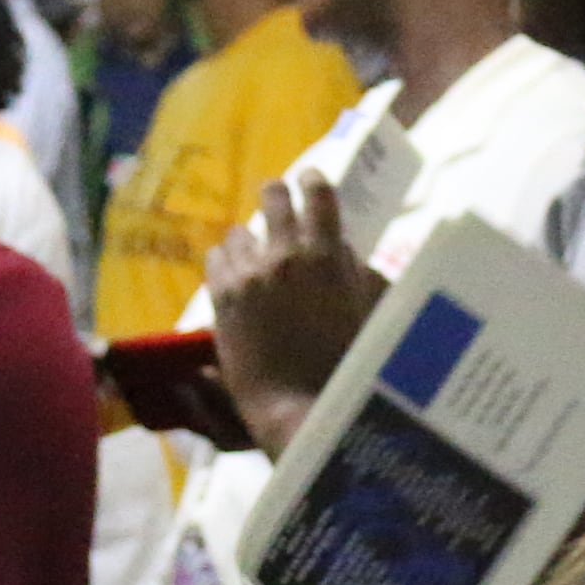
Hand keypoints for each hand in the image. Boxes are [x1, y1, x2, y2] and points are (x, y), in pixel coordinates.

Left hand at [205, 172, 385, 450]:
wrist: (299, 406)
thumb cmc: (347, 366)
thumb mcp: (368, 309)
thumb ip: (355, 272)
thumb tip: (342, 248)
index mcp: (327, 255)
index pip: (318, 193)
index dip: (312, 180)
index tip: (308, 179)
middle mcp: (284, 256)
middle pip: (272, 198)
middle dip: (276, 195)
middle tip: (276, 199)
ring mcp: (249, 275)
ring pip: (239, 233)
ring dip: (250, 240)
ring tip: (255, 254)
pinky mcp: (222, 297)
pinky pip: (215, 260)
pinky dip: (226, 263)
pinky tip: (233, 274)